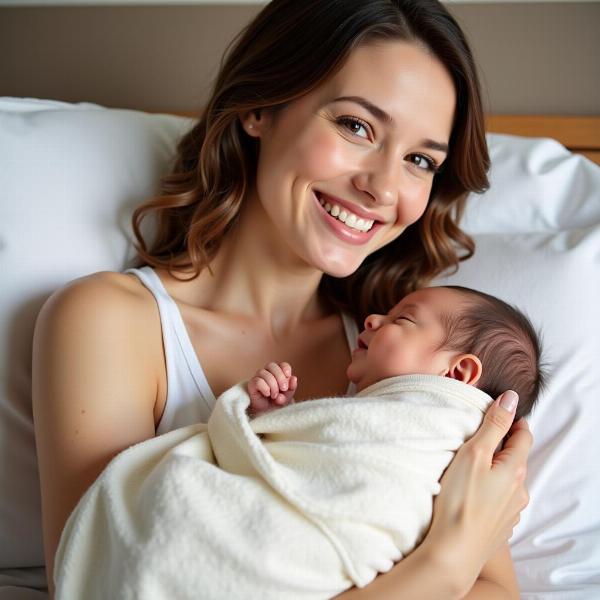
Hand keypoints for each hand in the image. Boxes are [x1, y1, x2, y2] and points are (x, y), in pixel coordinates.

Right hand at [247, 361, 297, 416]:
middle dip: (280, 377)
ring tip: (275, 395)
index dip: (285, 368)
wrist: (267, 414)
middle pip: (271, 365)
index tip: (288, 375)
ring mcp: (258, 378)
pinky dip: (265, 388)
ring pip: (264, 373)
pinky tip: (267, 394)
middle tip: (284, 388)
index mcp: (277, 373)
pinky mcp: (252, 385)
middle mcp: (267, 373)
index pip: (281, 364)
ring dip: (272, 385)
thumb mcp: (288, 396)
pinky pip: (257, 381)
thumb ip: (291, 387)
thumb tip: (293, 378)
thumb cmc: (277, 402)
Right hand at [423, 390, 531, 594]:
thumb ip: (494, 425)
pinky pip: (499, 501)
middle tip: (482, 437)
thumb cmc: (459, 500)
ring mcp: (511, 512)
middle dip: (503, 446)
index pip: (523, 437)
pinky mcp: (498, 527)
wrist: (453, 553)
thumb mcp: (474, 453)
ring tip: (472, 466)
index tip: (503, 413)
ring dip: (495, 470)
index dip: (515, 422)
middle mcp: (519, 491)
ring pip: (507, 482)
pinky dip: (489, 491)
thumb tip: (511, 398)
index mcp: (515, 470)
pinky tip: (471, 494)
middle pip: (516, 459)